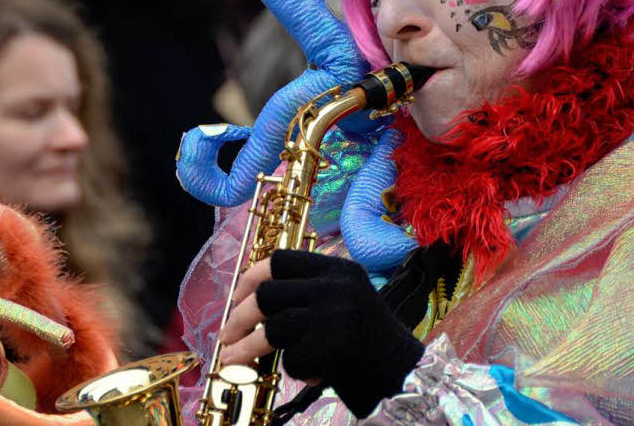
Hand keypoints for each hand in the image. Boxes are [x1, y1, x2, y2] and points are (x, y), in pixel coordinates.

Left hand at [220, 250, 423, 417]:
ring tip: (233, 360)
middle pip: (267, 293)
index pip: (280, 259)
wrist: (406, 373)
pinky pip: (292, 359)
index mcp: (338, 269)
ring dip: (247, 348)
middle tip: (227, 334)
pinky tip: (313, 373)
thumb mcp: (347, 298)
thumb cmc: (370, 339)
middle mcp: (336, 287)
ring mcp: (335, 316)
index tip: (237, 295)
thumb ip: (310, 292)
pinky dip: (295, 370)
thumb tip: (253, 299)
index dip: (251, 277)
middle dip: (239, 316)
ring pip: (272, 329)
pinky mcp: (333, 348)